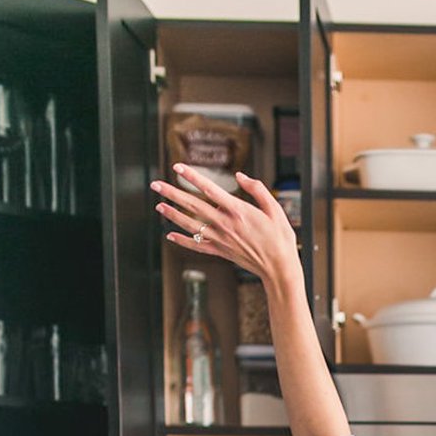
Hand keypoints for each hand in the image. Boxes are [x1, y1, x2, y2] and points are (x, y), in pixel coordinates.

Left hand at [152, 163, 300, 291]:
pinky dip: (183, 241)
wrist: (280, 268)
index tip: (178, 167)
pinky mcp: (222, 252)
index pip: (210, 189)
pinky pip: (198, 246)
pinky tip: (171, 236)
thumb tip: (240, 176)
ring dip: (172, 215)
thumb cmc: (280, 239)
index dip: (192, 176)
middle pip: (193, 206)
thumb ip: (257, 190)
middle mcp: (226, 224)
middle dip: (172, 193)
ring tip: (158, 206)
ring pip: (191, 225)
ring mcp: (222, 239)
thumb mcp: (275, 210)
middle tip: (155, 184)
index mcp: (238, 211)